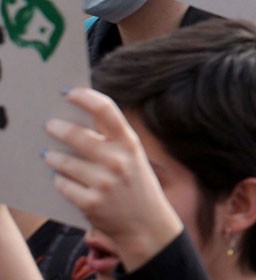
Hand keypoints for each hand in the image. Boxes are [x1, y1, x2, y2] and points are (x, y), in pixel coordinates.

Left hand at [44, 90, 184, 272]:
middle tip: (48, 125)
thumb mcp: (133, 157)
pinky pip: (63, 185)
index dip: (85, 97)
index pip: (106, 110)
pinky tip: (59, 178)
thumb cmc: (136, 185)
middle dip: (59, 128)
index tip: (69, 93)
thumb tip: (79, 120)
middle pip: (79, 135)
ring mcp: (104, 183)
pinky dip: (59, 181)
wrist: (147, 224)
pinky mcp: (91, 203)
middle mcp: (118, 160)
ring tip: (48, 155)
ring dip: (53, 157)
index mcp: (131, 143)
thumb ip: (112, 139)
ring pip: (65, 163)